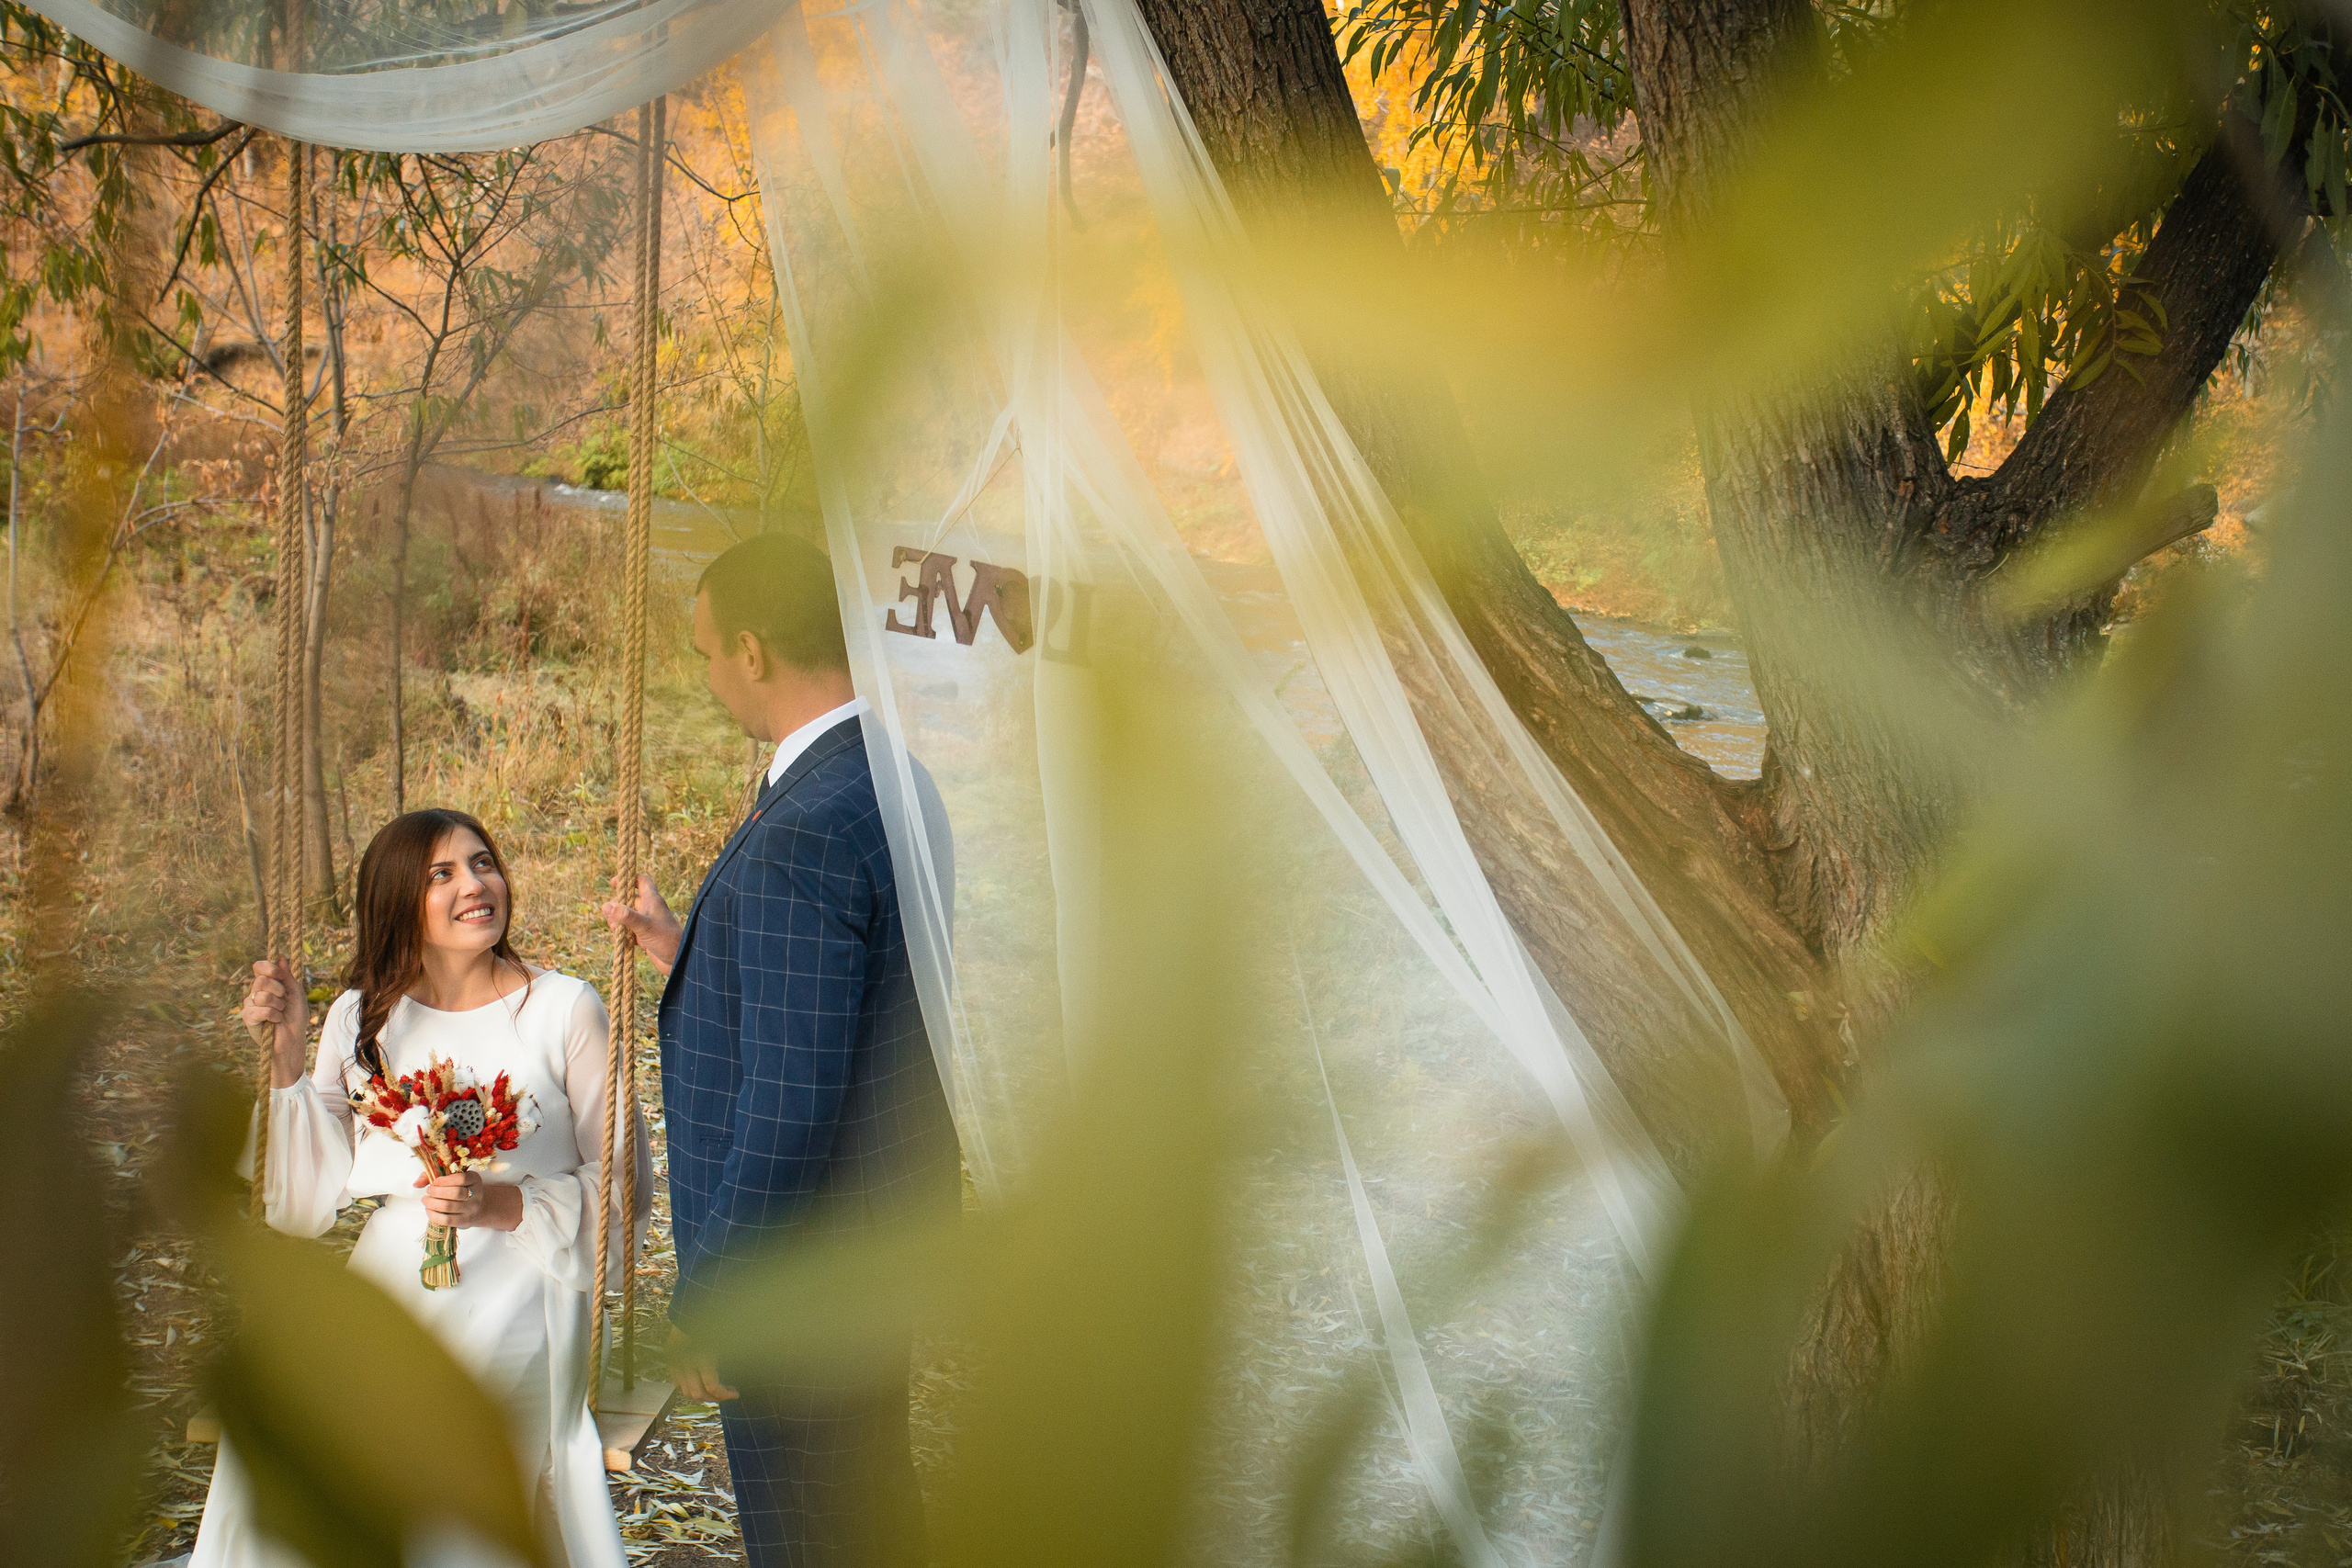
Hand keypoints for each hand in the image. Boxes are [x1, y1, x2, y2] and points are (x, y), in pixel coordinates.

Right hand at [239, 959, 310, 1088]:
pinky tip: (275, 1022)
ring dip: (278, 1005)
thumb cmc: (295, 1017)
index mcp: (267, 984)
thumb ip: (287, 975)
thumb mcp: (295, 993)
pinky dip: (274, 1015)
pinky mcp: (247, 1018)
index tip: (280, 975)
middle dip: (279, 990)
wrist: (293, 1040)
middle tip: (284, 1002)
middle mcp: (256, 992)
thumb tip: (280, 956)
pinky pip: (261, 1010)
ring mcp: (250, 1005)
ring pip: (261, 995)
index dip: (269, 968)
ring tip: (281, 1013)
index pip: (259, 966)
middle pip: (261, 980)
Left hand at [417, 1170, 523, 1231]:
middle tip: (428, 1191)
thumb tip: (416, 1184)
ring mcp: (472, 1209)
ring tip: (425, 1200)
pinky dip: (434, 1215)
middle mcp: (477, 1194)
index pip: (462, 1178)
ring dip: (432, 1203)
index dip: (445, 1180)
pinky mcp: (465, 1221)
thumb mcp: (451, 1178)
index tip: (435, 1182)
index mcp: (475, 1180)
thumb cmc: (459, 1189)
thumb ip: (432, 1176)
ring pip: (449, 1206)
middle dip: (437, 1192)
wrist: (476, 1207)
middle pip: (455, 1193)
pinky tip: (429, 1210)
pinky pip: (447, 1220)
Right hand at [601, 874, 682, 976]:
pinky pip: (629, 931)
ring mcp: (647, 922)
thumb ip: (626, 916)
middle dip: (617, 907)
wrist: (679, 961)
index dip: (628, 879)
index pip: (641, 881)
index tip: (613, 882)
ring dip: (618, 922)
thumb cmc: (666, 940)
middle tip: (612, 919)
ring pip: (627, 917)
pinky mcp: (644, 936)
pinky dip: (623, 934)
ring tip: (616, 931)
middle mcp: (649, 909)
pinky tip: (621, 942)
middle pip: (628, 900)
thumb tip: (605, 906)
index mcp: (652, 900)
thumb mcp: (644, 926)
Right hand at [668, 1325, 738, 1402]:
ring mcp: (676, 1363)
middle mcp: (687, 1363)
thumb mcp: (725, 1338)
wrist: (689, 1311)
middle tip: (726, 1393)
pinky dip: (689, 1387)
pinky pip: (678, 1383)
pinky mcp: (670, 1362)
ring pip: (686, 1392)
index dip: (725, 1394)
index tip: (735, 1393)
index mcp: (703, 1356)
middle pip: (698, 1393)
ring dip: (702, 1394)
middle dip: (714, 1397)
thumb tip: (739, 1373)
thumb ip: (732, 1355)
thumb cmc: (712, 1322)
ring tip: (715, 1390)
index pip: (712, 1386)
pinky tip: (701, 1382)